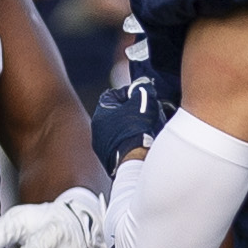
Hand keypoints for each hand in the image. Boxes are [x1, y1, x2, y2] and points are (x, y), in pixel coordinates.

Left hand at [89, 34, 165, 168]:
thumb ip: (142, 90)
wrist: (135, 161)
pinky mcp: (111, 159)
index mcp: (100, 115)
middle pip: (117, 113)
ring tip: (149, 126)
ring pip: (120, 129)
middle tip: (148, 111)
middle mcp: (97, 131)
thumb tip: (143, 86)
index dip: (129, 92)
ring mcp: (102, 147)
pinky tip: (145, 141)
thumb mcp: (143, 101)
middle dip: (133, 110)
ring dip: (134, 126)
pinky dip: (133, 140)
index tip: (142, 96)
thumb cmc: (138, 128)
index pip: (112, 95)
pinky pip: (123, 144)